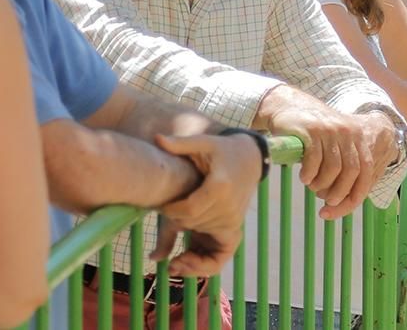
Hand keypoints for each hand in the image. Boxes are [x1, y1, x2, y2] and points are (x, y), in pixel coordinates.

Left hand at [150, 134, 260, 269]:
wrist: (249, 160)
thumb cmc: (222, 151)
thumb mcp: (204, 143)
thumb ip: (181, 144)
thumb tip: (157, 139)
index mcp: (219, 188)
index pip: (189, 210)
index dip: (171, 212)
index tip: (160, 207)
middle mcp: (229, 209)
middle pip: (193, 225)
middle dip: (174, 226)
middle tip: (161, 223)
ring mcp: (233, 222)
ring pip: (203, 243)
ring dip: (187, 256)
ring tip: (171, 264)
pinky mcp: (234, 230)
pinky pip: (220, 257)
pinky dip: (204, 266)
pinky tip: (185, 265)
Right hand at [267, 102, 396, 219]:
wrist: (289, 105)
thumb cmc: (312, 134)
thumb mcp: (334, 145)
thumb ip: (343, 167)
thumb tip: (343, 202)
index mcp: (359, 138)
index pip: (365, 173)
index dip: (354, 196)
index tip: (337, 209)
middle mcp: (348, 133)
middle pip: (351, 172)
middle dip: (338, 193)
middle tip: (325, 200)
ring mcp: (330, 130)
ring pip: (333, 168)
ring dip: (321, 184)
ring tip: (312, 186)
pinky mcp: (312, 130)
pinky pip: (314, 160)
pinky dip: (309, 174)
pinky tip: (304, 177)